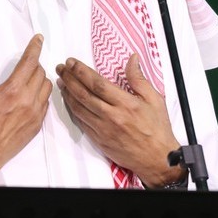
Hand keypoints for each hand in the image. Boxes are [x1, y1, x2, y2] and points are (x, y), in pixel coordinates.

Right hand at [0, 34, 52, 180]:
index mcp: (12, 90)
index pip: (29, 62)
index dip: (35, 48)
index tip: (38, 39)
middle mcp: (28, 101)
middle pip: (40, 73)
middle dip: (34, 64)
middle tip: (26, 64)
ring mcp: (34, 114)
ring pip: (47, 87)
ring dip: (40, 79)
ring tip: (29, 79)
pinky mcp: (36, 125)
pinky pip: (46, 104)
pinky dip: (41, 96)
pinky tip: (31, 97)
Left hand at [56, 53, 184, 187]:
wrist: (156, 158)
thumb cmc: (157, 129)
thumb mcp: (154, 99)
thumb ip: (139, 78)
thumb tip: (132, 59)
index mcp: (126, 103)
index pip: (97, 83)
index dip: (81, 71)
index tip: (71, 62)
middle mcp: (112, 116)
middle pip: (84, 94)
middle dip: (69, 78)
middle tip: (61, 68)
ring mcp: (103, 129)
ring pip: (79, 108)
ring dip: (67, 93)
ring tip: (61, 81)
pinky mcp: (99, 140)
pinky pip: (81, 122)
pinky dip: (72, 109)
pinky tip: (69, 101)